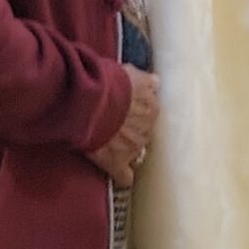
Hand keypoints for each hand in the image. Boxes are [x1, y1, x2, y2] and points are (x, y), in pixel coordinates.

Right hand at [86, 67, 159, 189]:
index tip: (127, 110)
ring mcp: (133, 148)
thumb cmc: (109, 82)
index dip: (137, 112)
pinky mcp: (117, 162)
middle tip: (115, 125)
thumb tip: (155, 81)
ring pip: (136, 152)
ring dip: (126, 148)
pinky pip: (124, 176)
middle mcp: (147, 128)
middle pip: (143, 133)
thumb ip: (145, 80)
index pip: (149, 112)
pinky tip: (118, 174)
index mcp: (151, 106)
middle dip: (132, 130)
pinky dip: (121, 175)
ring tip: (110, 144)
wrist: (93, 101)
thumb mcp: (131, 73)